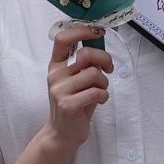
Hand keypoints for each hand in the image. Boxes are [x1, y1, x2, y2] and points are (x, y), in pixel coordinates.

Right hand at [43, 22, 113, 147]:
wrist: (62, 133)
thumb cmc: (75, 103)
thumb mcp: (77, 80)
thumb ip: (85, 64)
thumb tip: (101, 44)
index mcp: (55, 65)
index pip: (62, 38)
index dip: (81, 30)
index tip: (98, 31)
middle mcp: (54, 75)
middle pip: (85, 54)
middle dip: (104, 59)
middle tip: (109, 68)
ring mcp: (59, 90)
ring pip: (94, 74)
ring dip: (104, 83)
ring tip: (100, 91)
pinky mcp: (68, 104)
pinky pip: (97, 92)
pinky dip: (104, 96)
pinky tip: (99, 101)